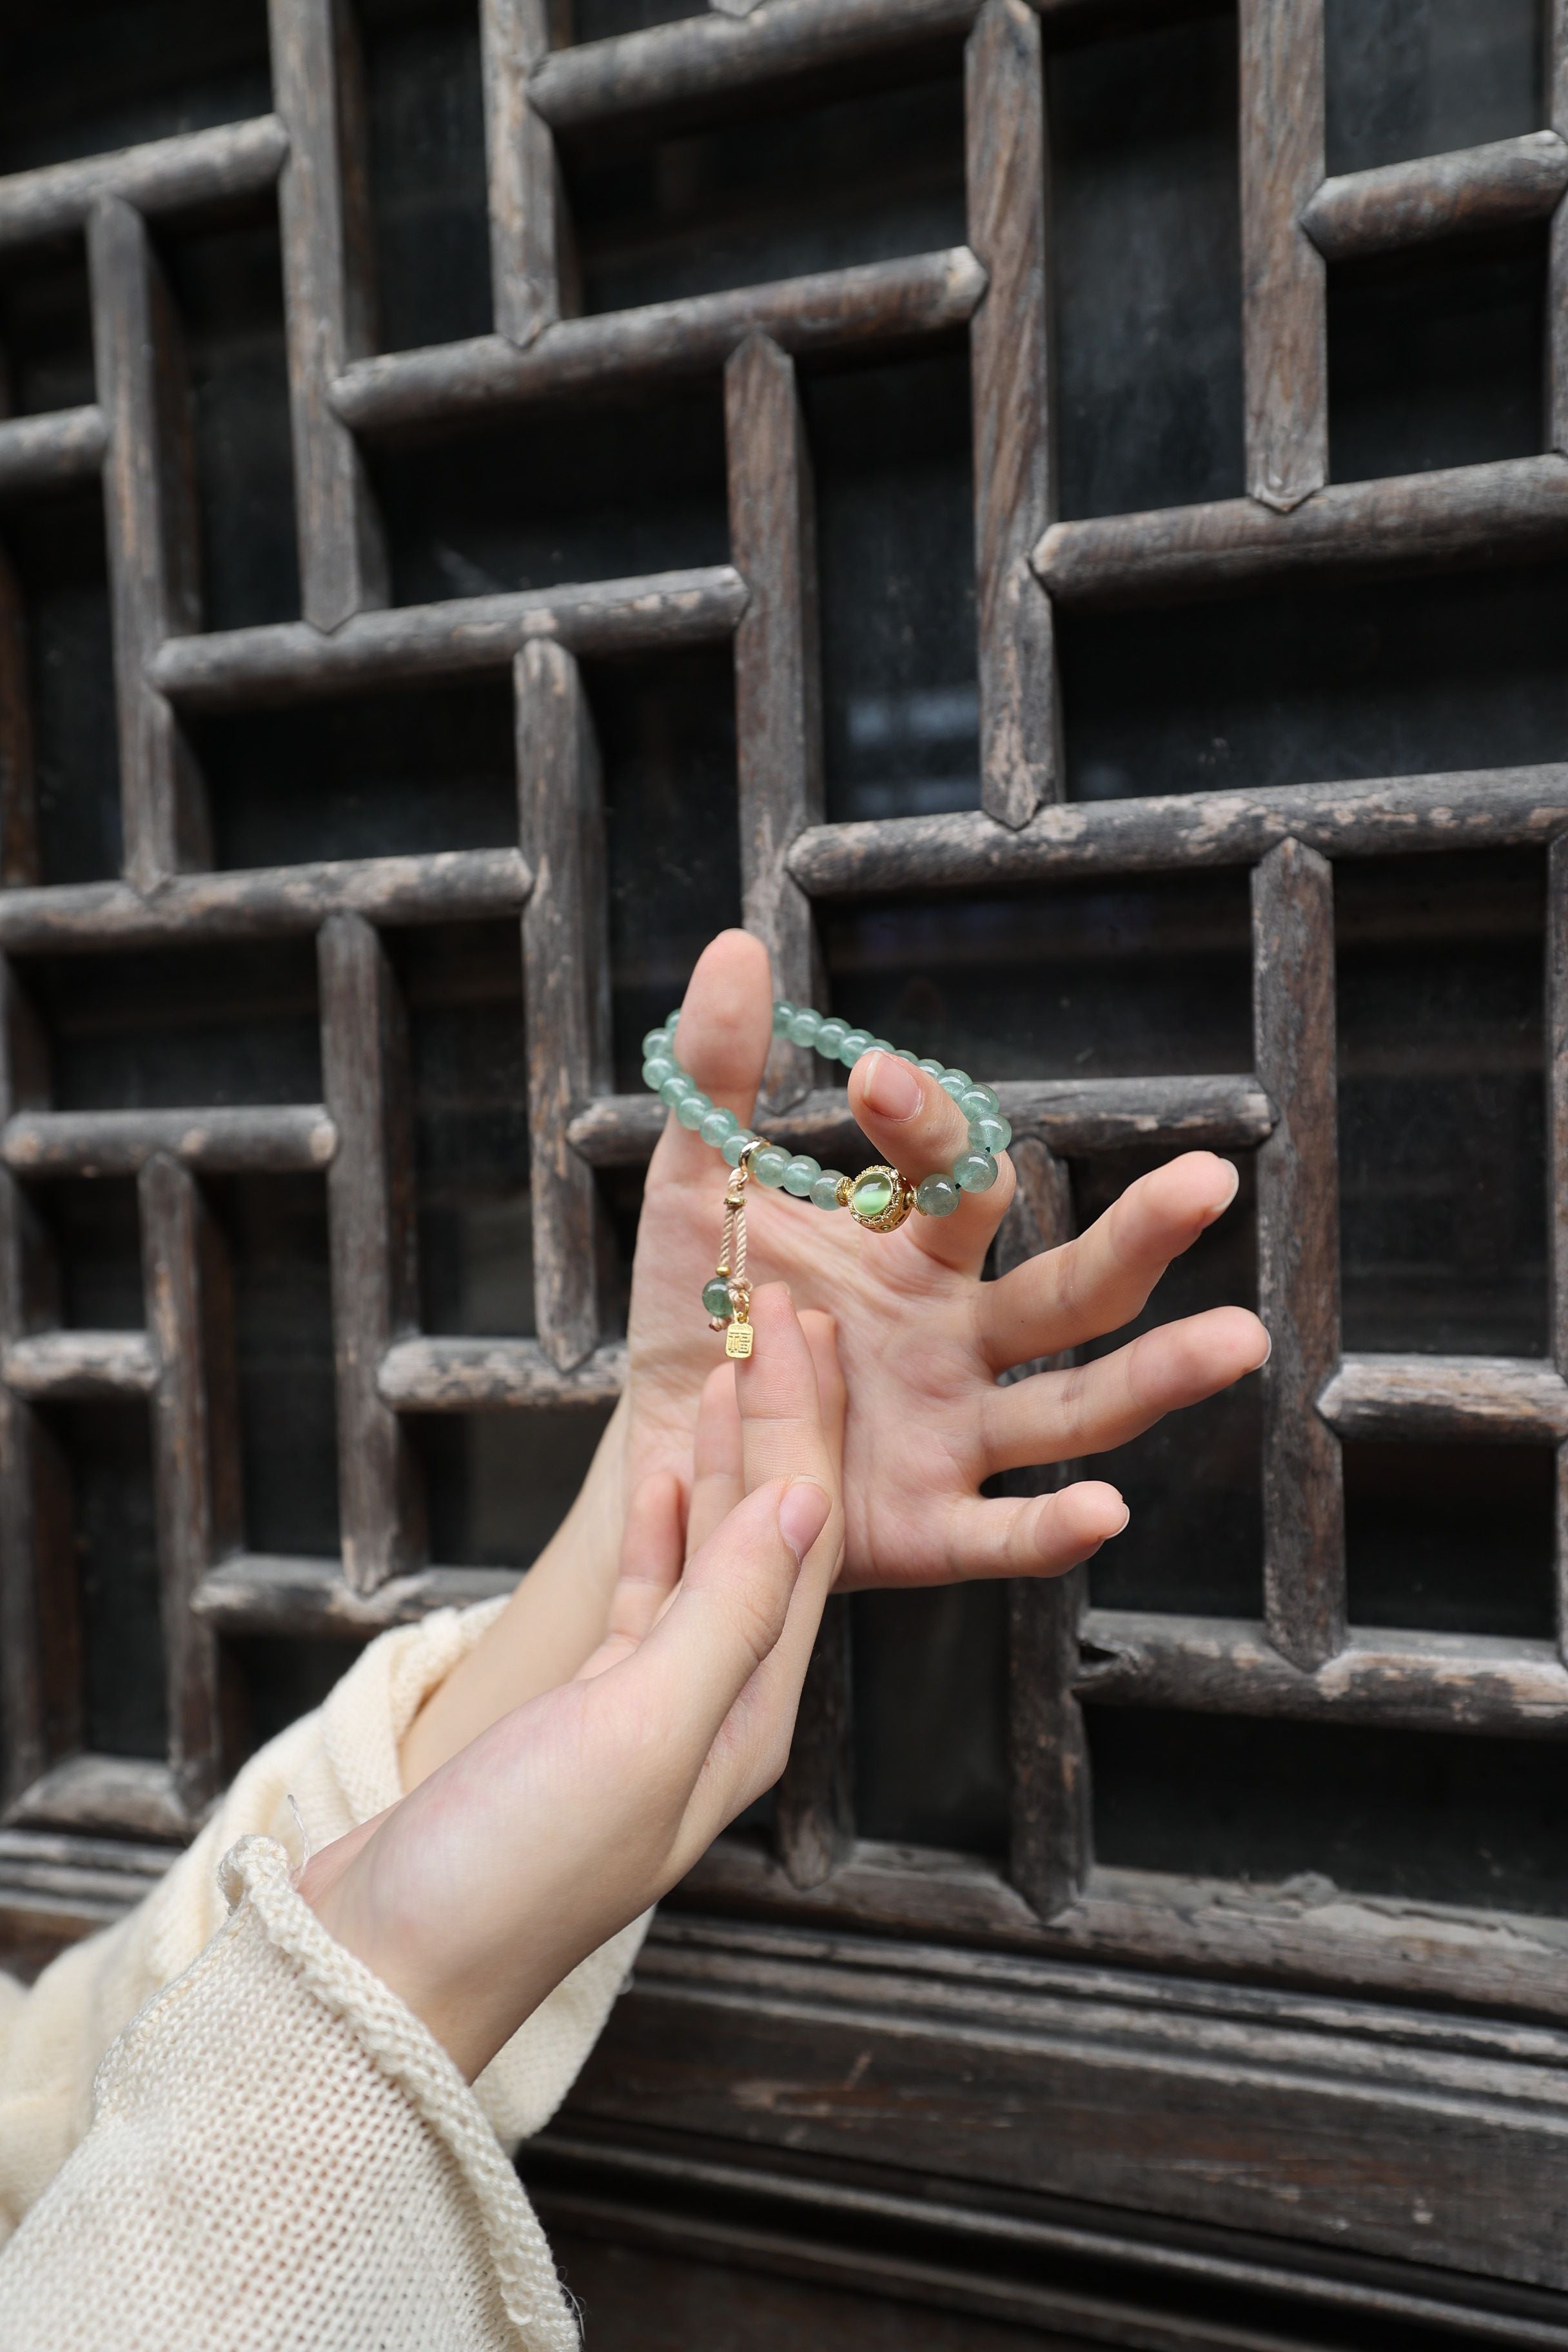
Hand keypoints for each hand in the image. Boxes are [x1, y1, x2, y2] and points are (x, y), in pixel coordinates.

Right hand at [304, 1286, 843, 2082]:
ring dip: (724, 1466)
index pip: (803, 1541)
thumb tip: (803, 1499)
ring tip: (732, 1373)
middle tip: (781, 1319)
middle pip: (769, 1540)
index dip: (808, 1428)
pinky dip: (658, 1531)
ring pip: (711, 1559)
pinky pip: (647, 1602)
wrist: (388, 1968)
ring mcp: (651, 1715)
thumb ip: (726, 1614)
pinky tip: (657, 1479)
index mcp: (750, 1715)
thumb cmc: (514, 1866)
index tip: (805, 1329)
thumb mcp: (640, 1729)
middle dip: (782, 1429)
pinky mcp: (585, 1718)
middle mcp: (718, 1711)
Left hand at [627, 929, 1268, 1588]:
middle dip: (1138, 1233)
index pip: (955, 1181)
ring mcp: (955, 1433)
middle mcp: (961, 1338)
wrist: (668, 1450)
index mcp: (915, 1253)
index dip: (925, 1128)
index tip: (872, 1079)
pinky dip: (1054, 1528)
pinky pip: (1002, 1534)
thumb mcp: (697, 1192)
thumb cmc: (701, 1313)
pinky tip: (1107, 1510)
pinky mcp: (925, 1526)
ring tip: (1239, 1339)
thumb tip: (735, 944)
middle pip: (1067, 1286)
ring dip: (1154, 1377)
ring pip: (1072, 1405)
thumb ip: (719, 1080)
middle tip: (1210, 1175)